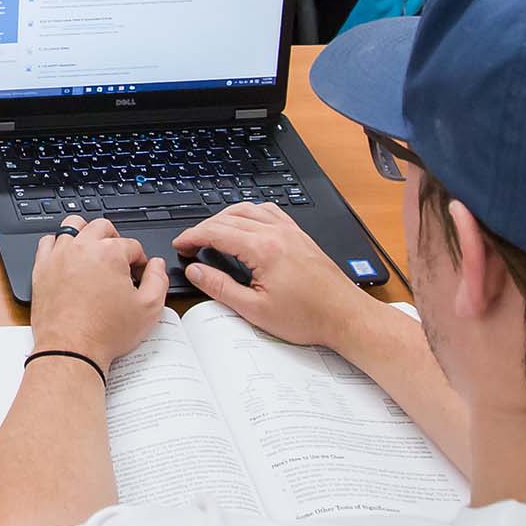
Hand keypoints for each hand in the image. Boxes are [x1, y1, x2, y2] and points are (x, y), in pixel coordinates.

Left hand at [29, 216, 166, 365]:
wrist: (71, 349)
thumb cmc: (104, 332)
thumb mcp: (148, 309)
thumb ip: (158, 280)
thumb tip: (156, 265)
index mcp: (109, 253)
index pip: (132, 245)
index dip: (139, 260)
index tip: (138, 274)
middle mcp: (82, 248)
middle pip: (103, 227)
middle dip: (116, 239)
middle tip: (119, 259)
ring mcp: (59, 256)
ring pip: (73, 226)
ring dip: (87, 234)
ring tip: (94, 251)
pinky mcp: (42, 268)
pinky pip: (48, 242)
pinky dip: (59, 245)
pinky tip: (68, 258)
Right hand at [175, 204, 383, 350]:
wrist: (344, 316)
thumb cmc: (307, 316)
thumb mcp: (255, 310)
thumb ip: (220, 287)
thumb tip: (196, 271)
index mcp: (264, 249)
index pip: (217, 232)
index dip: (193, 236)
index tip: (181, 245)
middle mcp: (277, 233)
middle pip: (229, 217)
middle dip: (204, 227)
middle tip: (190, 243)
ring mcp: (291, 231)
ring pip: (249, 209)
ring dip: (225, 217)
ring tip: (212, 233)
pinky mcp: (300, 235)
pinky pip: (270, 212)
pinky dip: (250, 213)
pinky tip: (246, 225)